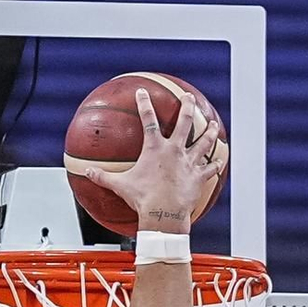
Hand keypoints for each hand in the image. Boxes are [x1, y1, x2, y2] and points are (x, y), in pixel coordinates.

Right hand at [78, 87, 228, 231]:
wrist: (164, 214)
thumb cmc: (143, 199)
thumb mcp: (121, 186)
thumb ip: (104, 177)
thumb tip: (87, 173)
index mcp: (155, 148)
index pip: (148, 120)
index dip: (144, 104)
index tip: (142, 92)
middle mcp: (175, 150)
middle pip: (184, 122)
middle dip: (187, 107)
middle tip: (188, 98)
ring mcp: (189, 162)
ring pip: (203, 141)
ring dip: (208, 131)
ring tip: (211, 123)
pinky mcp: (198, 177)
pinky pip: (210, 168)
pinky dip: (215, 164)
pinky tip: (220, 160)